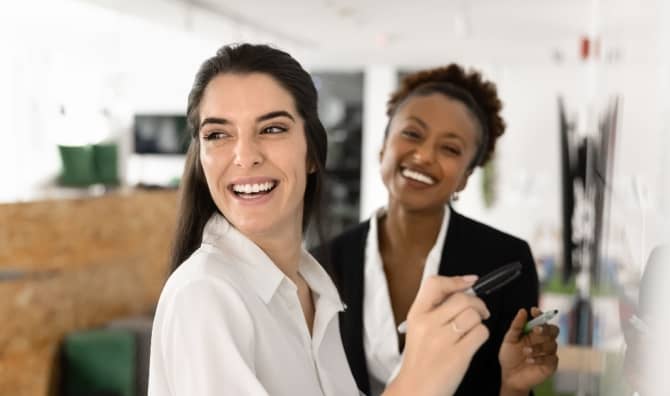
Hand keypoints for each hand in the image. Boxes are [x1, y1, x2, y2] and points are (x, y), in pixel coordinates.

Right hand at [385, 275, 489, 395]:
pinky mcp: (458, 354)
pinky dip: (482, 335)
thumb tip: (463, 287)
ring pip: (474, 315)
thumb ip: (435, 308)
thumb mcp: (418, 328)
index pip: (435, 284)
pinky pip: (481, 332)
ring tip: (474, 328)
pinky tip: (473, 341)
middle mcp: (428, 324)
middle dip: (477, 303)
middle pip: (462, 298)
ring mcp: (443, 339)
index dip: (455, 280)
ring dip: (480, 321)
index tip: (469, 281)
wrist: (416, 388)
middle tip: (480, 311)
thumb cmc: (421, 359)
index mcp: (416, 314)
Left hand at [499, 307, 558, 394]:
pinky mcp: (551, 365)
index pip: (542, 320)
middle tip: (535, 331)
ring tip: (525, 352)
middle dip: (546, 329)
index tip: (534, 311)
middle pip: (554, 330)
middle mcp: (544, 340)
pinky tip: (529, 360)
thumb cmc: (510, 356)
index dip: (540, 314)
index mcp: (534, 332)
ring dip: (538, 347)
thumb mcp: (509, 339)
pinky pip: (551, 358)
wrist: (510, 376)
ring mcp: (549, 352)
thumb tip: (523, 311)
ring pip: (552, 344)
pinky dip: (540, 358)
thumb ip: (516, 326)